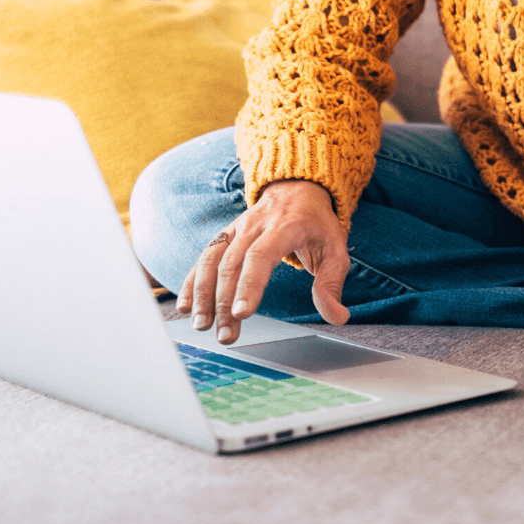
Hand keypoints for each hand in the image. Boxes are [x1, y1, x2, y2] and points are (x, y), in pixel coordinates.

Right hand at [176, 179, 350, 342]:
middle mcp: (255, 225)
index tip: (242, 313)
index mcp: (284, 227)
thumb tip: (337, 317)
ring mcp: (237, 228)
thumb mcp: (335, 249)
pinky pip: (204, 256)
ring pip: (212, 259)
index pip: (261, 255)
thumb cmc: (317, 224)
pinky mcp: (225, 235)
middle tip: (225, 335)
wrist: (298, 188)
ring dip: (203, 293)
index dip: (250, 284)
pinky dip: (191, 281)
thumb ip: (332, 284)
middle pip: (233, 263)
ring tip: (201, 325)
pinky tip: (186, 306)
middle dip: (225, 302)